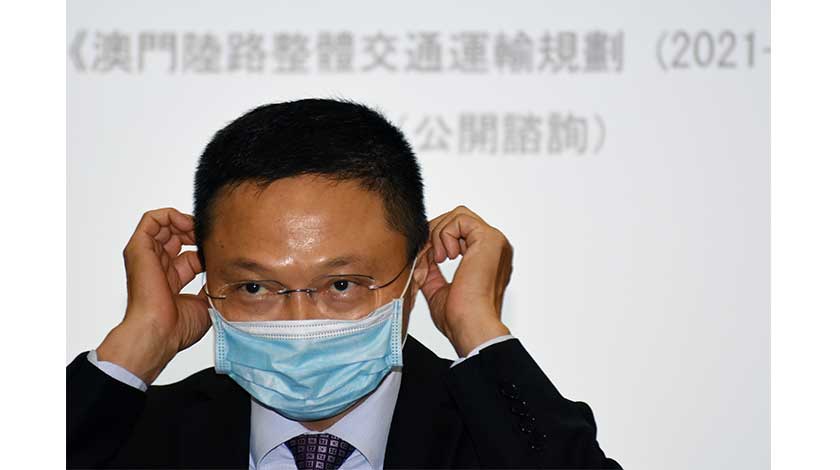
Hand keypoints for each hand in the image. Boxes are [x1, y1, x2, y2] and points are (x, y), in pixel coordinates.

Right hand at [96, 208, 208, 383]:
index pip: (190, 256)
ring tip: (199, 227)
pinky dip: (170, 215)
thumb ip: (214, 288)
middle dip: (196, 232)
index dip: (206, 249)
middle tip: (211, 235)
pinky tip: (187, 224)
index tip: (221, 249)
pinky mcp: (139, 249)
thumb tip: (228, 278)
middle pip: (177, 238)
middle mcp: (158, 267)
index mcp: (171, 281)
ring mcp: (147, 257)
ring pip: (165, 226)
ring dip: (184, 221)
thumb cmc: (177, 328)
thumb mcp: (206, 305)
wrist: (159, 332)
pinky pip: (150, 220)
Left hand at [417, 205, 512, 356]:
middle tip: (429, 258)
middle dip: (436, 233)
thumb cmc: (459, 317)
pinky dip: (445, 234)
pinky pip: (459, 219)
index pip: (460, 233)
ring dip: (439, 234)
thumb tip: (420, 257)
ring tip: (439, 259)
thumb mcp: (438, 289)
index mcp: (487, 259)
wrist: (470, 326)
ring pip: (458, 215)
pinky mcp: (489, 238)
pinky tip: (445, 257)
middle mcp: (494, 248)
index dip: (438, 240)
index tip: (428, 260)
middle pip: (459, 219)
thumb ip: (432, 271)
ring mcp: (495, 241)